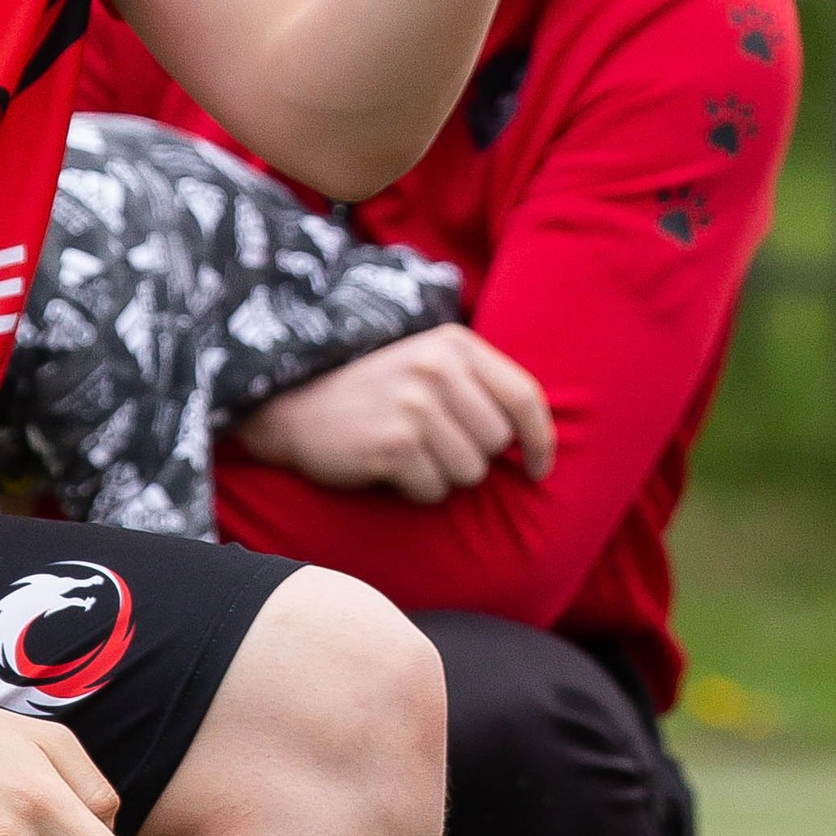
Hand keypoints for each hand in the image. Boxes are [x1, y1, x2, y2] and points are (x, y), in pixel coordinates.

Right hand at [229, 327, 554, 502]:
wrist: (295, 408)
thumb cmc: (376, 395)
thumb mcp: (431, 367)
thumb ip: (481, 389)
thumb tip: (538, 442)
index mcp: (455, 345)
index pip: (524, 396)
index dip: (540, 440)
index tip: (538, 469)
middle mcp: (437, 368)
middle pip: (497, 443)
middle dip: (473, 458)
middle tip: (432, 446)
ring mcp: (414, 405)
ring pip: (469, 472)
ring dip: (443, 476)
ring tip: (409, 454)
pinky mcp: (392, 443)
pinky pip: (434, 491)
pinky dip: (416, 490)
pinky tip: (389, 468)